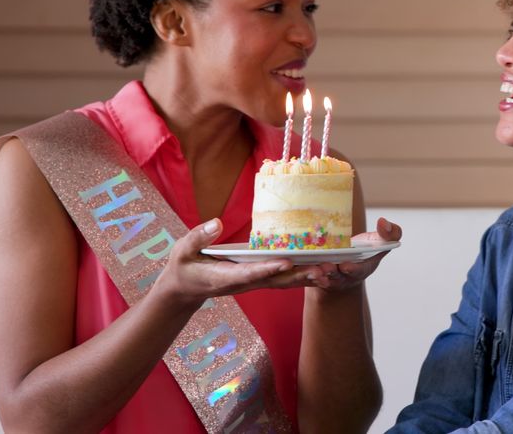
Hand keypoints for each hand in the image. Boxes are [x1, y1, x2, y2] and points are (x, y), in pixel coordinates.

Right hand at [155, 218, 321, 308]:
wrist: (184, 290)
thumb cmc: (183, 267)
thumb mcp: (182, 250)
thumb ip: (199, 237)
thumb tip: (217, 223)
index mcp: (224, 277)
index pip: (250, 273)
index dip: (268, 268)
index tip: (286, 262)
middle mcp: (242, 283)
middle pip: (275, 281)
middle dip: (299, 275)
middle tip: (323, 270)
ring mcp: (251, 284)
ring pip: (283, 282)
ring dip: (305, 278)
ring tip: (330, 271)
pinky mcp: (256, 280)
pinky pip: (282, 280)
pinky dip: (300, 276)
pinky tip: (319, 271)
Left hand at [307, 217, 401, 289]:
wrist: (343, 264)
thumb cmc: (364, 251)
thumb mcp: (379, 242)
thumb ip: (389, 234)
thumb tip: (384, 222)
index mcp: (360, 269)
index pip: (357, 271)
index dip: (352, 269)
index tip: (347, 266)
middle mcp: (341, 277)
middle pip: (335, 276)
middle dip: (331, 273)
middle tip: (326, 267)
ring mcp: (324, 277)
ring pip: (317, 277)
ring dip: (314, 273)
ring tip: (311, 267)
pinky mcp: (310, 274)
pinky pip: (302, 274)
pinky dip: (298, 270)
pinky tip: (292, 263)